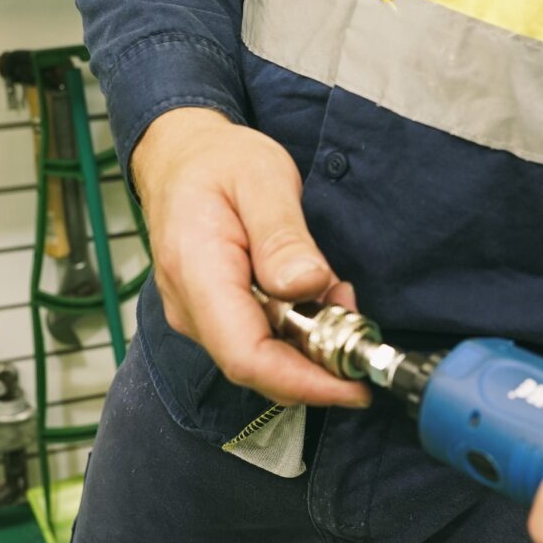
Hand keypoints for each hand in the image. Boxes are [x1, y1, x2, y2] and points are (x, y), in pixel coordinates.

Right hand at [132, 107, 369, 407]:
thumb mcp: (262, 179)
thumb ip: (282, 236)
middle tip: (360, 328)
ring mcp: (198, 316)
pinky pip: (258, 342)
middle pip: (257, 368)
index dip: (303, 381)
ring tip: (340, 298)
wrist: (182, 157)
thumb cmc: (220, 162)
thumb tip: (306, 284)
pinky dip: (297, 333)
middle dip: (317, 365)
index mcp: (196, 272)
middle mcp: (190, 307)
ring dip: (311, 346)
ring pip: (261, 359)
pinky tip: (318, 299)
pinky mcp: (213, 316)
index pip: (246, 355)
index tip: (354, 386)